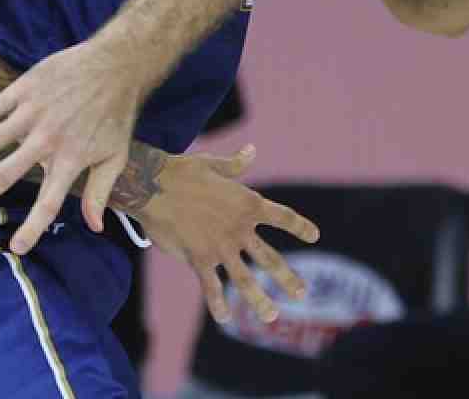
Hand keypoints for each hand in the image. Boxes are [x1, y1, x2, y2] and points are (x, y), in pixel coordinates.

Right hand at [0, 40, 146, 250]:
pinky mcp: (25, 90)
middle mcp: (48, 139)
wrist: (117, 65)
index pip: (50, 201)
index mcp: (71, 159)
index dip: (33, 226)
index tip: (16, 248)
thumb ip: (100, 191)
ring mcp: (33, 113)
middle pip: (7, 173)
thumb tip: (96, 227)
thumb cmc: (117, 115)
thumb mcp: (116, 156)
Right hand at [140, 146, 320, 325]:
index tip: (315, 236)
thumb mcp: (214, 164)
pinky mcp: (199, 258)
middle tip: (302, 293)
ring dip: (258, 300)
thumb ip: (235, 164)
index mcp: (248, 203)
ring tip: (271, 316)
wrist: (153, 186)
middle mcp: (239, 228)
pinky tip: (225, 318)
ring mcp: (221, 246)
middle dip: (286, 277)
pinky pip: (211, 286)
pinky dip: (218, 303)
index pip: (283, 217)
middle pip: (269, 258)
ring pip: (244, 279)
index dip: (300, 227)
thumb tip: (251, 150)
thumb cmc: (182, 172)